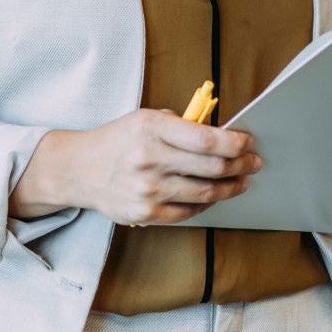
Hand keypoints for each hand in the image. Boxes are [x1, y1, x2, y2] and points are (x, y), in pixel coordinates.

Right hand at [14, 111, 259, 225]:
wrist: (77, 169)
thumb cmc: (119, 140)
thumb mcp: (146, 119)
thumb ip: (183, 126)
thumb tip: (225, 137)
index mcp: (152, 129)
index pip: (207, 139)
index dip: (236, 143)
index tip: (249, 142)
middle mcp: (149, 159)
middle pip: (212, 167)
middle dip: (241, 165)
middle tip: (254, 162)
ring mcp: (147, 189)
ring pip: (206, 192)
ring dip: (231, 187)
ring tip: (243, 180)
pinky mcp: (145, 213)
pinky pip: (189, 211)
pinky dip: (208, 203)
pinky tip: (217, 194)